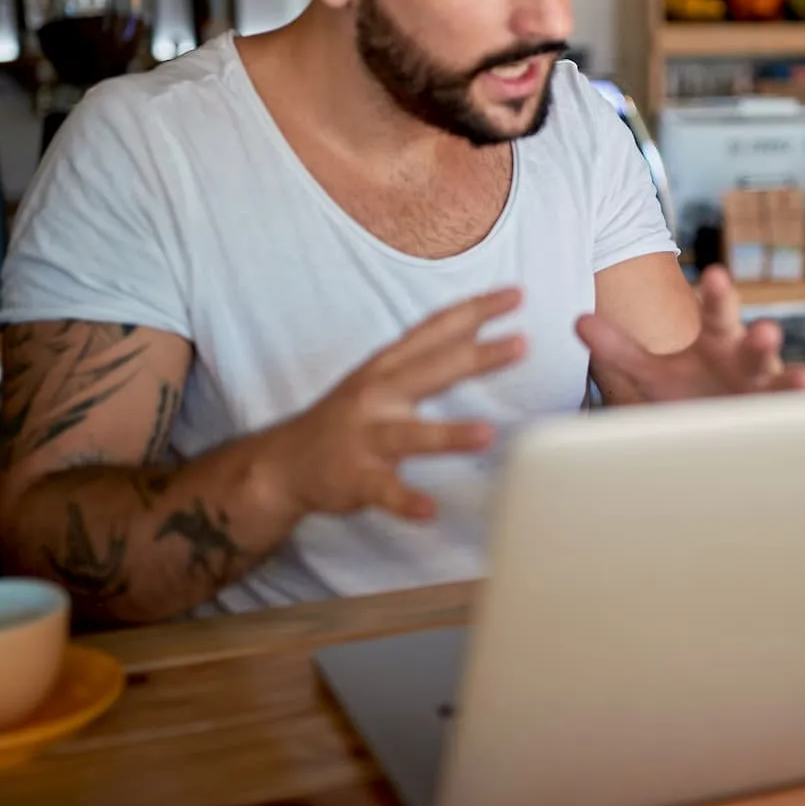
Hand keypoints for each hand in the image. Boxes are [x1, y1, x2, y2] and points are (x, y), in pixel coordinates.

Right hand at [263, 290, 525, 521]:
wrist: (284, 463)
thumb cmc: (347, 417)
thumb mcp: (380, 376)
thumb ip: (425, 357)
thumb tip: (476, 332)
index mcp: (386, 368)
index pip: (434, 330)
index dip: (474, 310)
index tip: (515, 295)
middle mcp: (377, 395)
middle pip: (431, 371)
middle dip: (476, 356)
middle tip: (521, 344)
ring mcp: (365, 437)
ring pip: (409, 435)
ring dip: (447, 435)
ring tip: (486, 434)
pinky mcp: (356, 478)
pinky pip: (384, 491)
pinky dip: (405, 501)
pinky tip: (429, 510)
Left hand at [575, 265, 804, 403]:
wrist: (713, 428)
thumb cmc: (687, 390)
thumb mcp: (649, 369)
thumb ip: (619, 347)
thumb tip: (577, 321)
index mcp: (715, 338)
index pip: (715, 311)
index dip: (716, 296)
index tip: (714, 275)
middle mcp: (745, 359)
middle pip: (753, 342)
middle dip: (759, 337)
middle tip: (765, 330)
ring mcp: (765, 391)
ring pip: (779, 381)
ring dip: (791, 379)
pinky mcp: (774, 422)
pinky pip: (791, 419)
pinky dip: (803, 419)